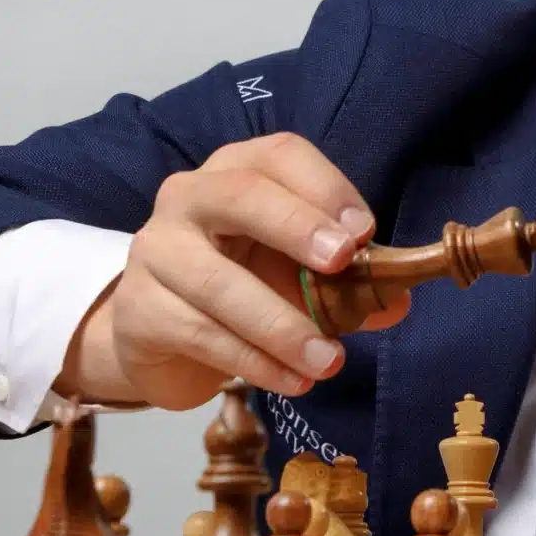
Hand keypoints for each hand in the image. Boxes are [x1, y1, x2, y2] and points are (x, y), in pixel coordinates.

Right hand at [56, 133, 409, 409]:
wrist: (161, 330)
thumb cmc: (245, 281)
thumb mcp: (300, 272)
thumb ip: (348, 282)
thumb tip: (396, 301)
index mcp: (239, 170)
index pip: (281, 155)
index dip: (325, 186)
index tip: (365, 230)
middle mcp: (191, 196)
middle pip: (241, 194)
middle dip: (296, 226)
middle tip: (340, 264)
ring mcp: (157, 249)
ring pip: (219, 281)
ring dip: (282, 325)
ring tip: (330, 360)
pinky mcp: (139, 309)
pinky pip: (201, 333)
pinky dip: (255, 361)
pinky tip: (294, 380)